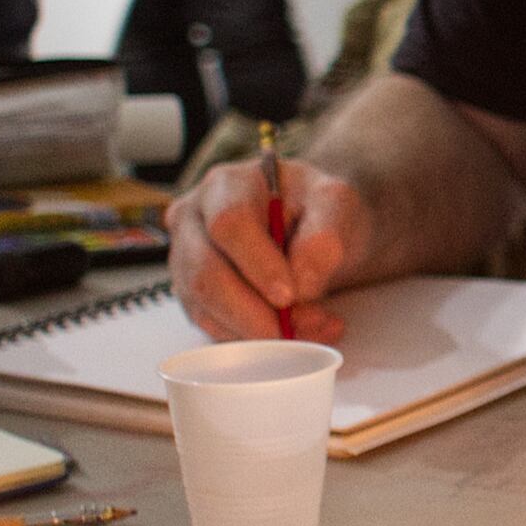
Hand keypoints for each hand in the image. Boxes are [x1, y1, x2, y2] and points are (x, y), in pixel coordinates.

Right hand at [169, 153, 376, 343]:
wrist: (316, 229)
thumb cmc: (319, 212)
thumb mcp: (338, 208)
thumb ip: (324, 239)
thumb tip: (301, 283)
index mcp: (228, 185)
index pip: (229, 224)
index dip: (257, 264)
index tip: (288, 295)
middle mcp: (195, 219)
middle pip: (205, 272)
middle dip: (250, 311)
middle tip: (292, 330)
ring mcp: (187, 258)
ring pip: (203, 306)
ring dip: (254, 330)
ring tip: (308, 329)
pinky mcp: (193, 293)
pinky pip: (211, 326)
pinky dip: (251, 340)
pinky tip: (292, 334)